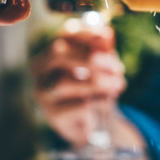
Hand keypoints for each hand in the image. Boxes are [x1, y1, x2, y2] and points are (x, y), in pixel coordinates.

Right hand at [30, 21, 143, 150]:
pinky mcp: (53, 116)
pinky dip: (96, 101)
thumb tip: (107, 33)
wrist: (92, 126)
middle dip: (90, 58)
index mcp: (51, 54)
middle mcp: (40, 72)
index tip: (107, 36)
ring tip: (118, 85)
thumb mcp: (101, 68)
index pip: (63, 36)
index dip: (86, 34)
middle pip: (58, 54)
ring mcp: (43, 94)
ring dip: (96, 82)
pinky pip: (75, 106)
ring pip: (64, 82)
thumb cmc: (94, 90)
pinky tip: (108, 101)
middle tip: (116, 67)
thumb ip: (102, 51)